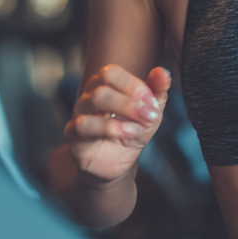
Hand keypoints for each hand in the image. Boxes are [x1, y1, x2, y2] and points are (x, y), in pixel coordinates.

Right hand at [64, 64, 170, 183]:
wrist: (116, 165)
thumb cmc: (131, 132)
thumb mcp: (150, 112)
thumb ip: (157, 91)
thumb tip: (163, 73)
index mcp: (104, 86)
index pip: (111, 73)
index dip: (133, 84)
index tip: (153, 101)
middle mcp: (88, 98)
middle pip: (103, 87)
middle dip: (131, 100)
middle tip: (151, 113)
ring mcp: (79, 116)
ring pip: (92, 102)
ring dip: (123, 110)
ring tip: (142, 124)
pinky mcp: (74, 137)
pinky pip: (85, 126)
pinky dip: (110, 128)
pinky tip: (128, 133)